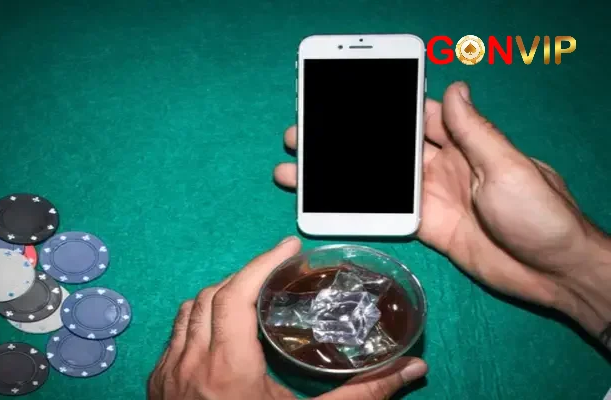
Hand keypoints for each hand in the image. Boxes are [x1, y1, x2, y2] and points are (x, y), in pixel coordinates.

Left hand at [148, 237, 427, 399]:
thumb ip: (360, 396)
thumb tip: (412, 370)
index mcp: (229, 369)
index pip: (236, 296)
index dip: (262, 264)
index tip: (288, 246)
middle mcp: (192, 363)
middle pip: (212, 295)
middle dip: (246, 276)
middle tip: (278, 273)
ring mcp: (170, 372)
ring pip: (189, 310)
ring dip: (220, 296)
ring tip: (252, 296)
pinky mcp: (158, 382)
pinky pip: (176, 335)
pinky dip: (199, 321)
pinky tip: (221, 331)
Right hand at [273, 81, 610, 337]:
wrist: (553, 272)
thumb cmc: (539, 214)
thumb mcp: (508, 167)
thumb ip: (476, 132)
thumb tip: (455, 87)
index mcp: (466, 144)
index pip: (420, 115)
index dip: (386, 104)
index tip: (344, 97)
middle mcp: (443, 166)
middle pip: (388, 146)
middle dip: (349, 139)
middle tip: (304, 135)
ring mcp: (432, 197)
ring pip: (379, 179)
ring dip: (342, 174)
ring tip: (298, 170)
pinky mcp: (427, 227)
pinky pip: (386, 212)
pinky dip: (357, 206)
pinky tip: (328, 202)